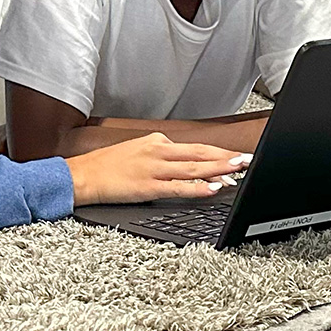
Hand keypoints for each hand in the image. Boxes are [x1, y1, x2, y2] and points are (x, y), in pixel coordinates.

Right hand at [65, 132, 250, 205]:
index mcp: (157, 142)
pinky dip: (198, 187)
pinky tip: (212, 188)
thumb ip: (163, 155)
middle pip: (200, 154)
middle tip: (248, 159)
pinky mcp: (147, 186)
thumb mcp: (138, 152)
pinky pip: (178, 187)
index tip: (238, 155)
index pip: (196, 147)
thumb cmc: (108, 167)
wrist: (82, 175)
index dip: (220, 152)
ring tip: (238, 171)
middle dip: (227, 157)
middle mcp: (158, 151)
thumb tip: (188, 164)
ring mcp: (153, 168)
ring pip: (194, 168)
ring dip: (219, 169)